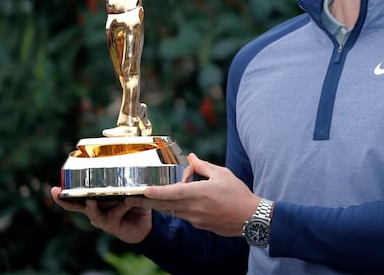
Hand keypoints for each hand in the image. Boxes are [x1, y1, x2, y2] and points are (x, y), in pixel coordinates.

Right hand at [49, 187, 152, 243]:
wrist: (145, 225)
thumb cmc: (136, 203)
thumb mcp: (132, 190)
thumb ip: (128, 183)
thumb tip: (128, 171)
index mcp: (96, 197)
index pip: (77, 192)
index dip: (66, 190)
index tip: (54, 186)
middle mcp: (94, 208)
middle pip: (75, 204)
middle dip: (64, 199)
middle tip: (56, 191)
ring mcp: (100, 218)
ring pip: (91, 212)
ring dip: (91, 206)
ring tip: (89, 199)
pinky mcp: (110, 226)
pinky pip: (112, 215)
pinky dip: (120, 207)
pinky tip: (127, 200)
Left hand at [125, 153, 259, 236]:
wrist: (250, 218)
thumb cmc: (238, 194)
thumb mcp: (222, 174)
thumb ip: (203, 166)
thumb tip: (191, 157)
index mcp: (199, 193)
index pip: (173, 192)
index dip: (156, 192)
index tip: (143, 190)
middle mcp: (194, 208)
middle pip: (165, 205)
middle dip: (148, 201)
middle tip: (132, 197)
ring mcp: (196, 219)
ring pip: (173, 210)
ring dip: (162, 204)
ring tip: (149, 197)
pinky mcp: (199, 225)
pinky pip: (183, 215)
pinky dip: (177, 208)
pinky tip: (179, 201)